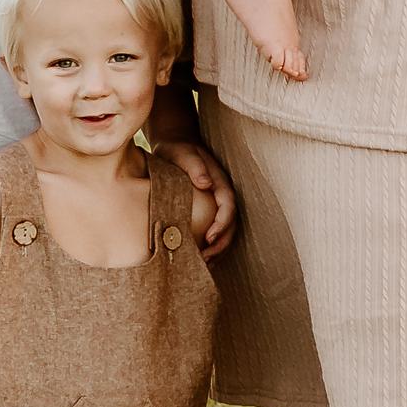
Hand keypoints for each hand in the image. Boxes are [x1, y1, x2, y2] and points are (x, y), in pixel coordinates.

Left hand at [157, 140, 239, 257]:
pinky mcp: (208, 208)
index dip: (222, 224)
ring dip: (217, 249)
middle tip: (204, 260)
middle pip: (230, 224)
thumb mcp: (183, 153)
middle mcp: (222, 194)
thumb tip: (206, 183)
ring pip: (225, 231)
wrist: (176, 142)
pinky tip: (198, 257)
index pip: (228, 206)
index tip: (209, 239)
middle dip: (220, 244)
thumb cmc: (178, 148)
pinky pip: (214, 229)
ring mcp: (217, 203)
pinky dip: (210, 245)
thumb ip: (195, 166)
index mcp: (220, 181)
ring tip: (202, 264)